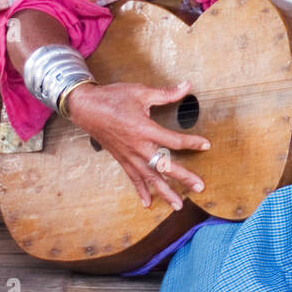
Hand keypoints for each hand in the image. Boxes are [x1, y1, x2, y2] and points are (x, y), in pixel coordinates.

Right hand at [61, 79, 210, 209]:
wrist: (85, 108)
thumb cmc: (112, 98)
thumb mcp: (141, 92)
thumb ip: (166, 93)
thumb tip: (187, 86)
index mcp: (144, 129)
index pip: (173, 141)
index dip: (191, 143)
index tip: (206, 145)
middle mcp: (137, 147)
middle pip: (164, 166)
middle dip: (183, 178)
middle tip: (199, 187)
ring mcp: (129, 156)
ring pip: (150, 178)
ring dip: (165, 192)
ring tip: (178, 205)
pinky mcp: (121, 160)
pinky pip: (133, 179)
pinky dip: (141, 191)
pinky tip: (148, 204)